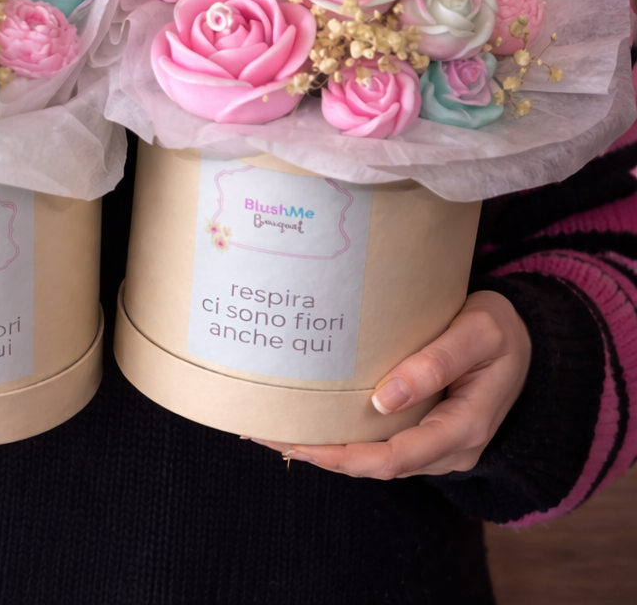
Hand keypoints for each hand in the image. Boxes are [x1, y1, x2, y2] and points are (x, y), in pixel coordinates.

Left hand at [250, 290, 530, 477]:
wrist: (527, 343)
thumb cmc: (500, 331)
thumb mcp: (478, 334)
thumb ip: (436, 363)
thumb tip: (383, 399)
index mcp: (465, 428)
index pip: (398, 457)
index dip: (349, 456)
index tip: (306, 444)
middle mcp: (450, 448)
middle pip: (379, 466)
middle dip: (325, 457)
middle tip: (271, 436)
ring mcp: (438, 445)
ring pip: (377, 460)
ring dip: (330, 451)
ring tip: (278, 431)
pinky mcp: (426, 431)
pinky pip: (383, 445)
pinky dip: (346, 439)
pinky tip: (313, 424)